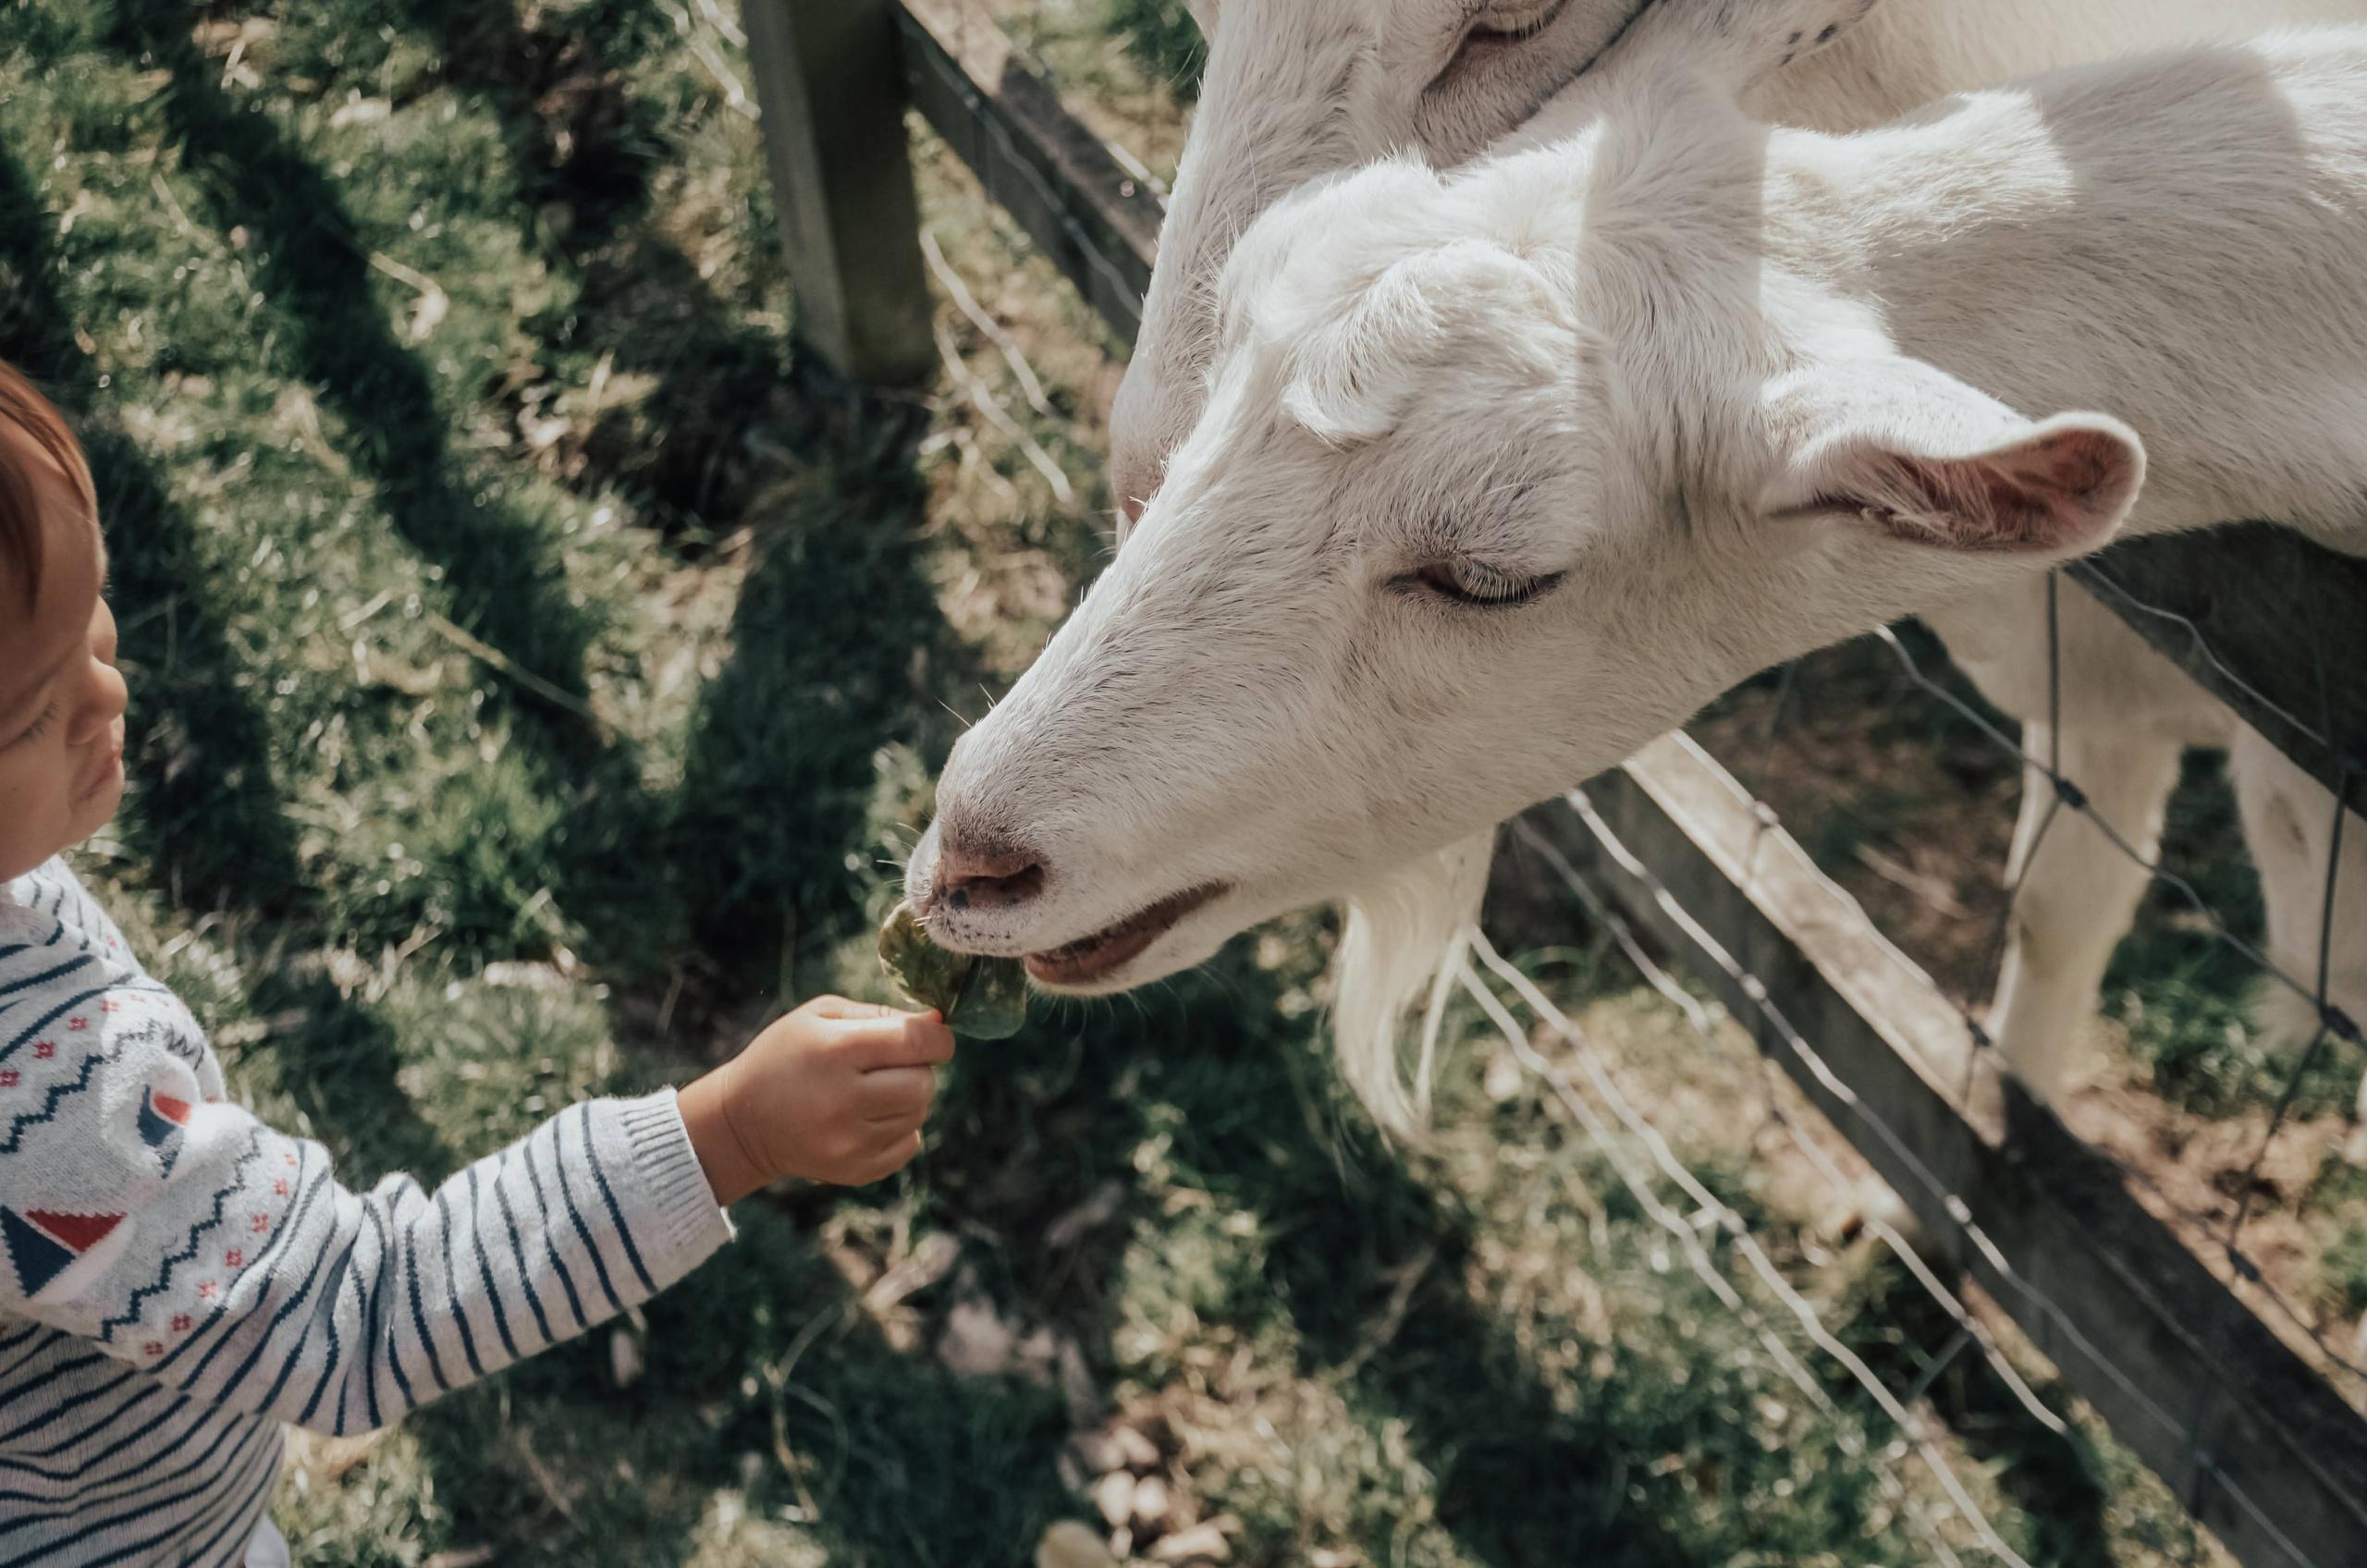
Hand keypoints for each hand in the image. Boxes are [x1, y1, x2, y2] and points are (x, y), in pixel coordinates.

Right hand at [678, 996, 956, 1202]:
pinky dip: (899, 1129)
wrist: (743, 1122)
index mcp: (836, 1051)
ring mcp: (850, 1142)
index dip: (938, 1037)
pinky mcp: (855, 1170)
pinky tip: (867, 1119)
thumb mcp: (819, 1016)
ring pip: (919, 1113)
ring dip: (907, 1098)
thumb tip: (937, 1022)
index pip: (917, 1042)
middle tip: (890, 1065)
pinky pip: (910, 1145)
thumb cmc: (786, 1056)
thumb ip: (880, 1014)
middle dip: (919, 1069)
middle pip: (924, 1082)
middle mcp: (844, 1100)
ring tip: (870, 1092)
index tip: (934, 1035)